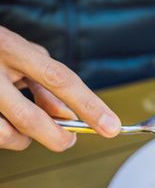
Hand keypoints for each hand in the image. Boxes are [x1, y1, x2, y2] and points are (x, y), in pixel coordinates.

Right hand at [0, 26, 120, 150]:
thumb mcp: (25, 55)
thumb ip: (49, 83)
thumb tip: (71, 117)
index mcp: (11, 48)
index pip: (59, 79)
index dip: (89, 105)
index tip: (111, 126)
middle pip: (31, 119)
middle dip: (58, 137)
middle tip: (69, 139)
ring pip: (8, 136)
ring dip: (26, 139)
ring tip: (27, 124)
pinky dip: (8, 135)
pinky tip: (7, 120)